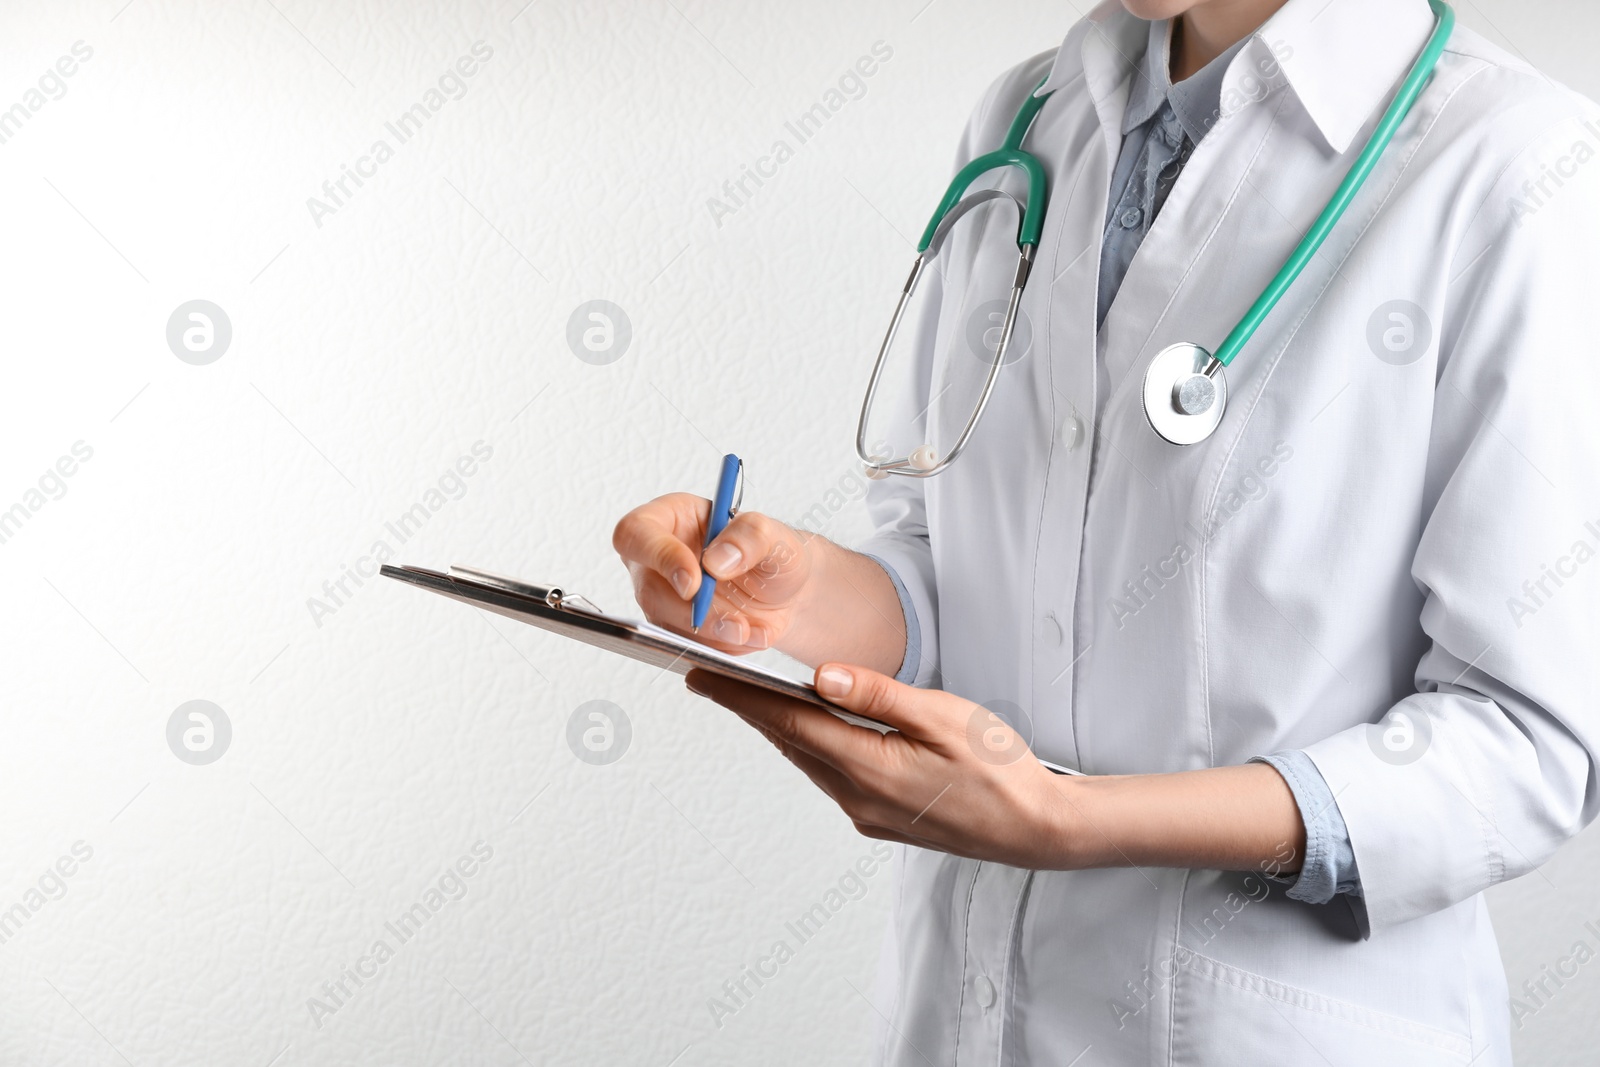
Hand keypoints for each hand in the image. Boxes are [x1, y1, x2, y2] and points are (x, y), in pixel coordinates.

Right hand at [613, 493, 815, 652]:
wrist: (789, 595)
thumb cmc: (773, 554)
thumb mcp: (775, 535)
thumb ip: (751, 536)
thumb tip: (715, 560)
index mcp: (670, 519)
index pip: (636, 533)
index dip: (659, 557)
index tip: (694, 581)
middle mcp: (657, 560)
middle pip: (648, 590)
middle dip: (692, 612)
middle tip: (734, 622)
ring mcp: (663, 598)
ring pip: (666, 625)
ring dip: (710, 633)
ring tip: (750, 629)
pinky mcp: (676, 630)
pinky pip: (686, 646)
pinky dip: (720, 647)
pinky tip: (750, 634)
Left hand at [685, 663, 1309, 875]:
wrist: (1039, 830)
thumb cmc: (1002, 768)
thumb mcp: (943, 717)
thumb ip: (878, 695)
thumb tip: (819, 676)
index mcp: (869, 768)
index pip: (787, 725)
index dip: (740, 698)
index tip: (700, 676)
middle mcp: (857, 797)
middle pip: (789, 744)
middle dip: (747, 709)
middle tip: (706, 679)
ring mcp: (868, 813)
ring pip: (809, 760)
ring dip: (777, 729)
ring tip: (744, 698)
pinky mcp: (882, 819)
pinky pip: (831, 776)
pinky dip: (810, 747)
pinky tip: (806, 728)